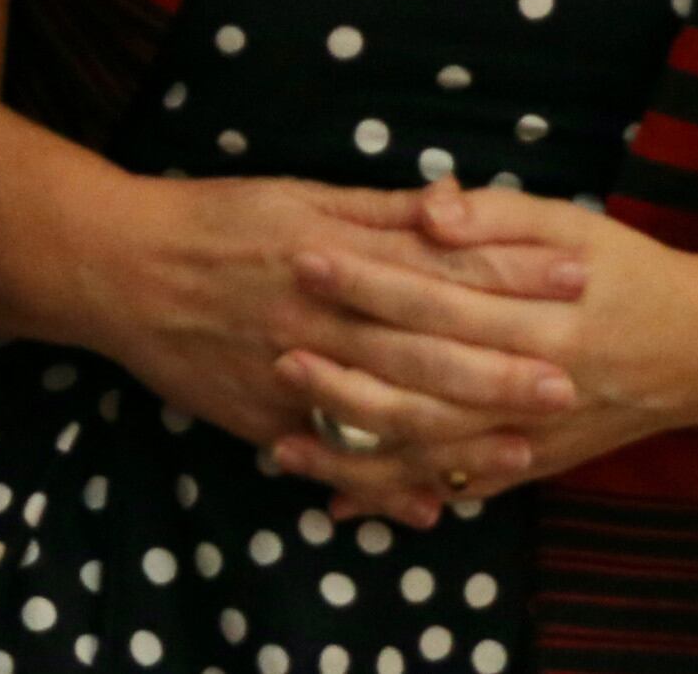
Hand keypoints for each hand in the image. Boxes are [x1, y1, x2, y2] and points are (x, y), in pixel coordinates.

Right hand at [82, 176, 590, 526]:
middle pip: (427, 352)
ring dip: (456, 438)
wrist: (122, 267)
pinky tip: (430, 504)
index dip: (512, 278)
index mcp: (338, 255)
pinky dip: (382, 485)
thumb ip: (380, 209)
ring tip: (520, 452)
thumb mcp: (301, 193)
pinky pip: (334, 460)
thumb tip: (454, 202)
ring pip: (387, 417)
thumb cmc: (219, 217)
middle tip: (569, 384)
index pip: (443, 269)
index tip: (575, 280)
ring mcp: (293, 378)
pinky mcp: (265, 421)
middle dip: (501, 371)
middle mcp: (323, 320)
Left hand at [273, 184, 697, 511]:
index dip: (369, 278)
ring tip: (283, 434)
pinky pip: (454, 490)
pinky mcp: (530, 469)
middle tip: (277, 343)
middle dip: (344, 365)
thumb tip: (430, 205)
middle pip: (423, 381)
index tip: (307, 257)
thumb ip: (499, 215)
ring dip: (354, 447)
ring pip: (430, 452)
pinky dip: (396, 496)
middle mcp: (535, 384)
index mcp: (544, 313)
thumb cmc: (631, 272)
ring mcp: (532, 437)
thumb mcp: (574, 225)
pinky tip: (339, 494)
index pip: (438, 296)